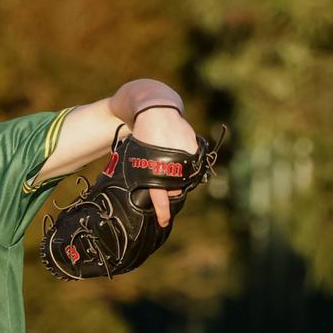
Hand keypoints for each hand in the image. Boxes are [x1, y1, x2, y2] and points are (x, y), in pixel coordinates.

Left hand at [130, 107, 197, 226]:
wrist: (155, 111)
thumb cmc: (143, 137)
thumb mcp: (137, 157)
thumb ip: (145, 173)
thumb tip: (155, 193)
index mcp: (154, 167)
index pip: (160, 194)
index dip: (162, 210)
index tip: (164, 222)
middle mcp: (172, 163)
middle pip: (175, 188)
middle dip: (170, 188)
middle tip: (162, 176)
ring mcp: (186, 155)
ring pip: (186, 177)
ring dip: (178, 175)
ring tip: (168, 161)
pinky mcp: (195, 147)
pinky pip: (192, 163)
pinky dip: (185, 161)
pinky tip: (175, 151)